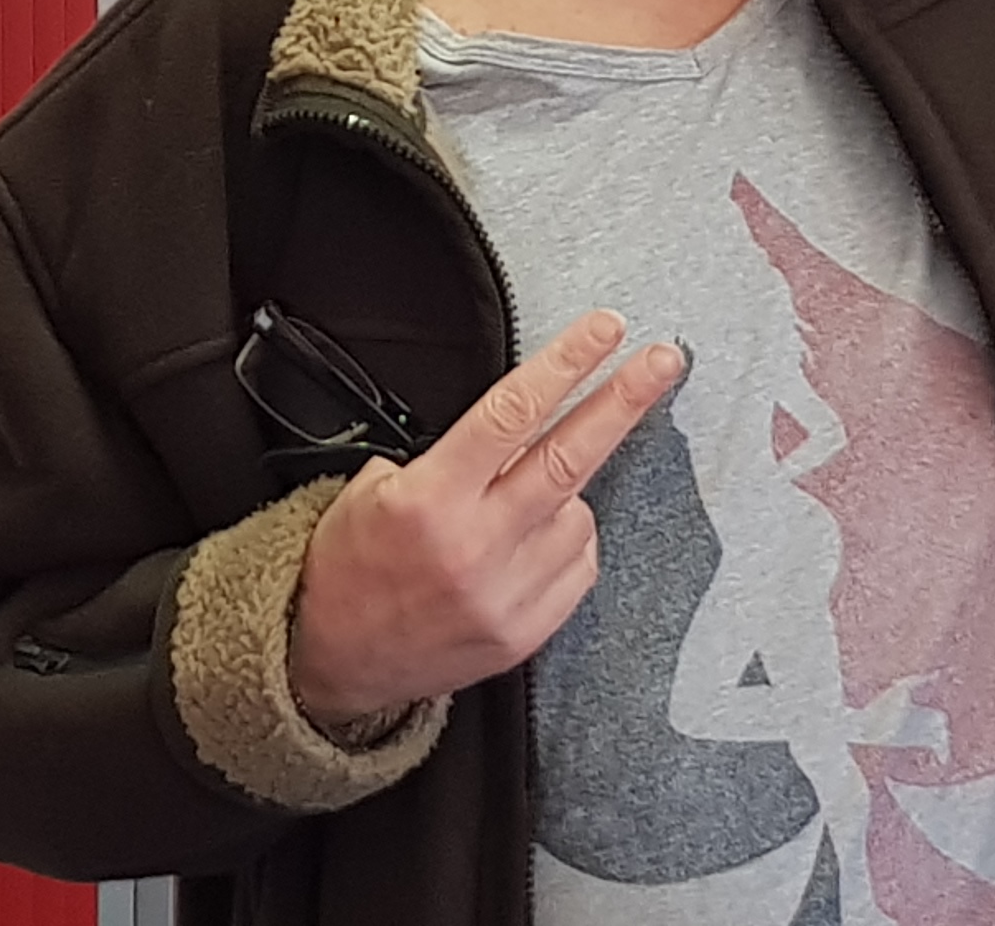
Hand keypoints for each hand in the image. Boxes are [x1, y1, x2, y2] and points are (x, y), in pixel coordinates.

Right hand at [286, 309, 683, 723]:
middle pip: (569, 458)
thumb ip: (444, 457)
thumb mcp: (369, 492)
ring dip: (563, 498)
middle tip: (664, 360)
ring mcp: (504, 594)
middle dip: (624, 401)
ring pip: (578, 514)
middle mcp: (473, 546)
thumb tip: (515, 427)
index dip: (565, 364)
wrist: (331, 663)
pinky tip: (525, 548)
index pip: (512, 414)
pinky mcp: (524, 632)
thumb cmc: (349, 568)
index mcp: (429, 499)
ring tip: (513, 511)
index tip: (604, 331)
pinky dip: (564, 545)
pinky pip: (577, 566)